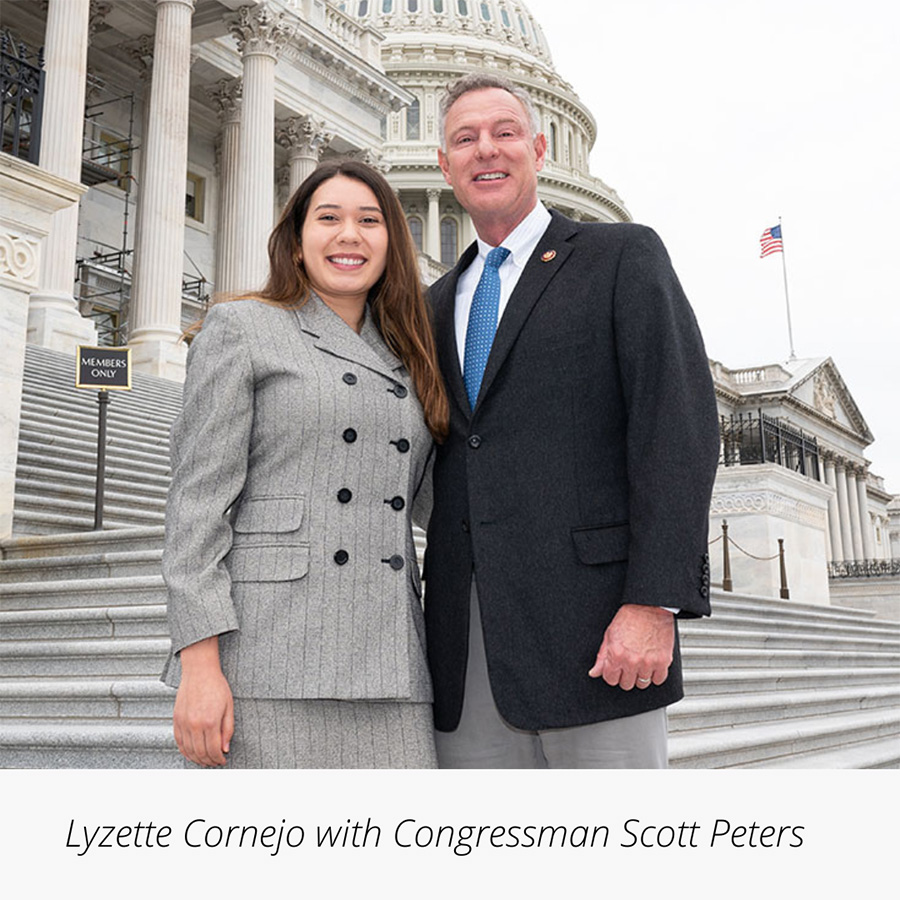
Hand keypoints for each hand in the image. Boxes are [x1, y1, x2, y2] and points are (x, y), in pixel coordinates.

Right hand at [173, 637, 233, 765]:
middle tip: (215, 762)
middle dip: (209, 761)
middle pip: (201, 753)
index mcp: (210, 721)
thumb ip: (228, 729)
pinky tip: (191, 754)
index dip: (219, 758)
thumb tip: (225, 748)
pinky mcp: (176, 720)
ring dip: (197, 759)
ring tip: (205, 760)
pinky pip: (179, 742)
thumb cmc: (216, 685)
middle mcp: (195, 724)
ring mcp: (184, 723)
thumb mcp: (229, 707)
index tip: (223, 760)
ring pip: (189, 750)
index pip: (214, 749)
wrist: (199, 671)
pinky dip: (185, 751)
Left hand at [588, 604, 674, 689]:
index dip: (612, 674)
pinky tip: (651, 666)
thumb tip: (595, 672)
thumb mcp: (609, 635)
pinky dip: (655, 675)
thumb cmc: (629, 617)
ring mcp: (648, 662)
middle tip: (628, 665)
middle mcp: (632, 661)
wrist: (648, 606)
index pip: (610, 679)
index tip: (615, 670)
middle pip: (626, 684)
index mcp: (616, 655)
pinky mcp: (663, 661)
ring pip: (642, 684)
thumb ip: (602, 656)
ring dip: (640, 676)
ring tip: (640, 663)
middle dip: (625, 676)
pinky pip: (659, 680)